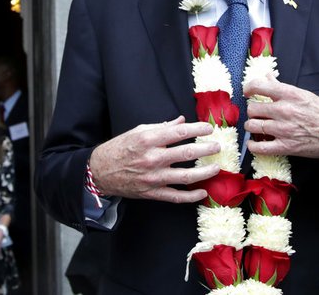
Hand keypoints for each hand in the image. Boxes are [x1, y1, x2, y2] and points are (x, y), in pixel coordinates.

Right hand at [88, 115, 220, 202]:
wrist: (100, 171)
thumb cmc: (119, 148)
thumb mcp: (137, 131)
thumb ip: (161, 127)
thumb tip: (182, 122)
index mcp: (148, 140)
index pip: (179, 133)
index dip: (197, 130)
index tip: (209, 128)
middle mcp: (152, 158)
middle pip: (186, 154)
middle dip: (206, 149)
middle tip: (217, 146)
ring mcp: (153, 178)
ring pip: (186, 176)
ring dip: (205, 172)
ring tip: (216, 167)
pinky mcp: (152, 193)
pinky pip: (176, 196)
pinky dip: (191, 196)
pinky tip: (203, 192)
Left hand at [243, 77, 318, 157]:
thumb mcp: (303, 94)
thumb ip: (281, 87)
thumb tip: (267, 76)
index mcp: (290, 94)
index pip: (259, 86)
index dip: (249, 88)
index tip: (248, 92)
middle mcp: (285, 110)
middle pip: (253, 109)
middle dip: (253, 111)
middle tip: (258, 113)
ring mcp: (284, 129)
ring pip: (253, 126)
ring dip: (252, 126)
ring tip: (256, 126)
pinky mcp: (287, 146)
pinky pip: (260, 147)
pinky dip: (253, 146)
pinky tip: (254, 143)